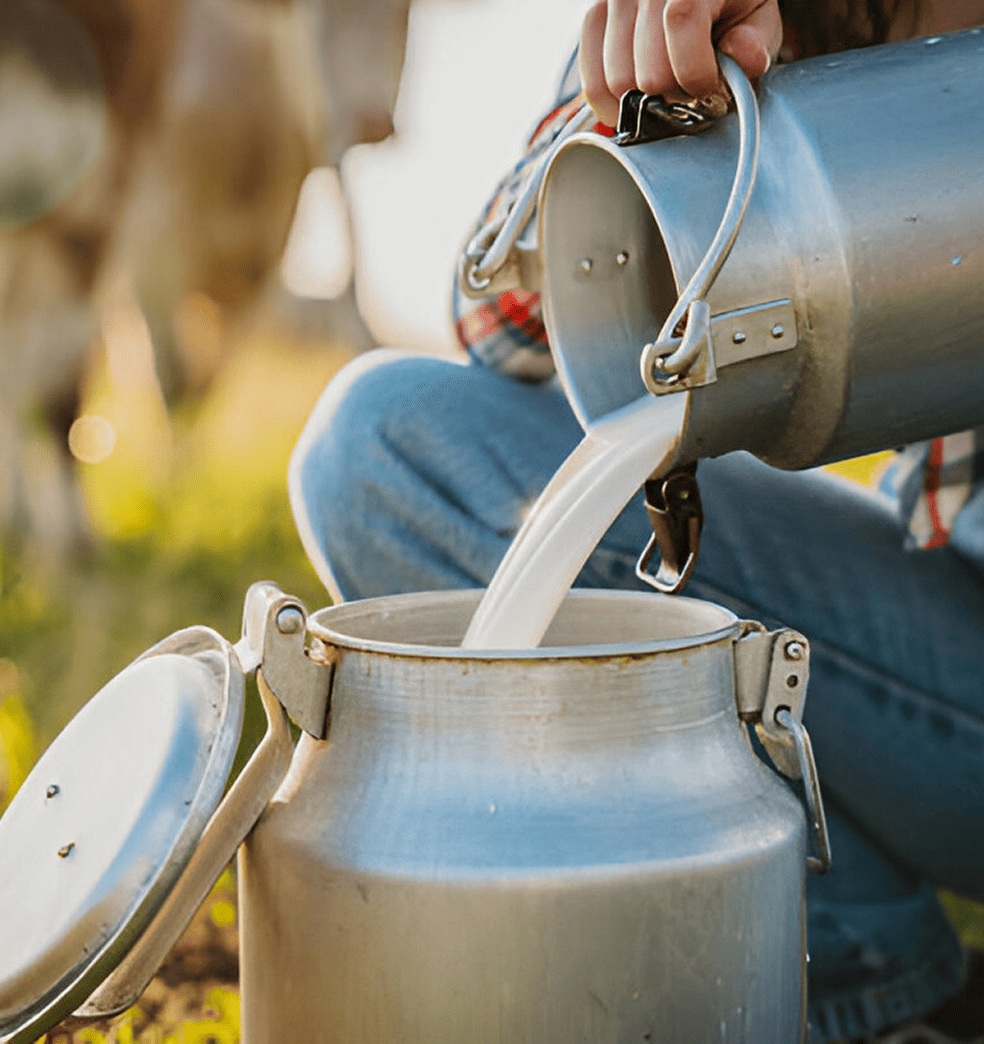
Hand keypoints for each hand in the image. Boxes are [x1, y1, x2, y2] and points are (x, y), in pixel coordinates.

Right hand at [579, 0, 782, 125]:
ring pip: (617, 82)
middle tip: (689, 95)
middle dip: (672, 97)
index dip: (698, 73)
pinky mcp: (594, 17)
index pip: (682, 22)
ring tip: (666, 93)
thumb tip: (742, 58)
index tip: (711, 90)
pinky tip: (636, 101)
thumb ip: (755, 42)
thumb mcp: (758, 20)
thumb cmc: (731, 9)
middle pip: (647, 70)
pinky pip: (591, 80)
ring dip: (645, 103)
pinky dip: (613, 103)